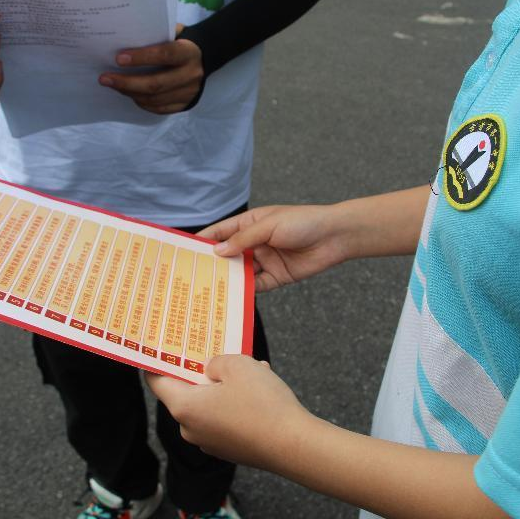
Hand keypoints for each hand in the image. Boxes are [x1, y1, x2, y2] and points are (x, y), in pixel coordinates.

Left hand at [99, 24, 203, 113]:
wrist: (206, 57)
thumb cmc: (181, 41)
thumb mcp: (174, 32)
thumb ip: (155, 34)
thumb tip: (124, 38)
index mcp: (189, 52)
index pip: (164, 55)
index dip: (141, 58)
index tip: (118, 58)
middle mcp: (191, 74)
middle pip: (156, 84)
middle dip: (127, 82)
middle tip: (105, 78)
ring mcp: (189, 92)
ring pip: (154, 99)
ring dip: (130, 93)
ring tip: (113, 85)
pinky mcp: (185, 104)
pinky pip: (159, 109)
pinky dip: (141, 103)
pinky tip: (130, 94)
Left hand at [146, 355, 313, 468]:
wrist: (293, 446)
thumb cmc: (262, 404)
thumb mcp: (237, 365)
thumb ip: (216, 362)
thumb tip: (211, 370)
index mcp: (184, 407)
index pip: (156, 381)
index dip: (158, 361)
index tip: (161, 346)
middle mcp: (190, 428)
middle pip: (186, 392)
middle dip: (202, 371)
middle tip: (217, 352)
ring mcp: (210, 442)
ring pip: (209, 404)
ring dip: (224, 385)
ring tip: (251, 368)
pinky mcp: (229, 449)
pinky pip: (224, 418)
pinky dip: (235, 403)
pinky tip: (259, 389)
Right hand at [198, 204, 349, 291]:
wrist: (335, 236)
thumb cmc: (302, 222)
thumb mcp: (268, 226)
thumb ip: (243, 240)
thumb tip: (217, 252)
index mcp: (250, 224)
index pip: (221, 232)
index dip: (204, 241)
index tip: (184, 251)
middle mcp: (254, 243)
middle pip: (228, 255)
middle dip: (212, 265)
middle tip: (191, 276)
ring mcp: (265, 261)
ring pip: (240, 273)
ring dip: (227, 280)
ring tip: (207, 291)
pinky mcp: (276, 277)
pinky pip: (256, 286)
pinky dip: (244, 292)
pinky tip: (231, 298)